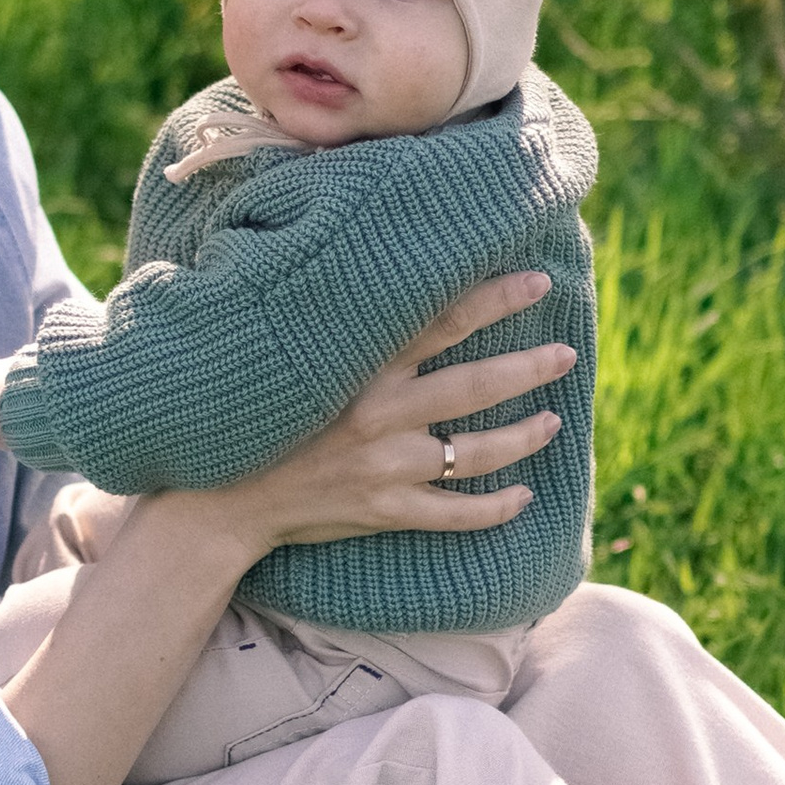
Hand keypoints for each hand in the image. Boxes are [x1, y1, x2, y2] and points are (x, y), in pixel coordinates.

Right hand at [212, 272, 573, 568]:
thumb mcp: (289, 356)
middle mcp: (377, 414)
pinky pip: (455, 514)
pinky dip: (495, 508)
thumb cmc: (253, 416)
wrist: (218, 500)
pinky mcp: (384, 512)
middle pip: (473, 384)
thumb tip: (369, 271)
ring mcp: (384, 468)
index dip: (493, 297)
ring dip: (523, 436)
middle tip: (566, 353)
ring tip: (553, 420)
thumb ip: (336, 323)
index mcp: (357, 366)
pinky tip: (524, 497)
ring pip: (475, 453)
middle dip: (529, 366)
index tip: (537, 280)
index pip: (439, 319)